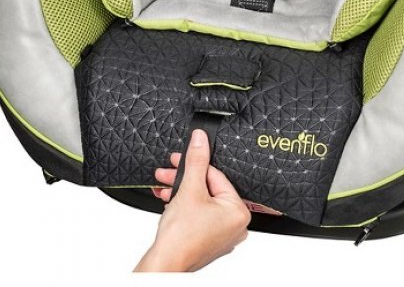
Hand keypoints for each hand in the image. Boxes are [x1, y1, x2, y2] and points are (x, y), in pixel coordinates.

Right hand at [134, 129, 250, 271]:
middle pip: (208, 188)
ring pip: (201, 201)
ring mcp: (222, 234)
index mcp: (239, 212)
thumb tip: (201, 139)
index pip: (217, 176)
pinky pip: (199, 214)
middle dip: (184, 178)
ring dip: (180, 191)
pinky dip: (183, 206)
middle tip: (168, 171)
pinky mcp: (209, 240)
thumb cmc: (180, 237)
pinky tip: (169, 200)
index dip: (196, 165)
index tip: (180, 158)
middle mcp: (235, 225)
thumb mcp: (189, 189)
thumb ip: (196, 160)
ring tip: (164, 186)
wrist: (164, 264)